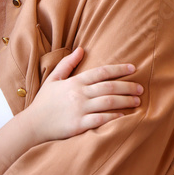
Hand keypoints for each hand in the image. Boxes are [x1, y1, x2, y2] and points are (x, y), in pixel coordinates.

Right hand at [25, 47, 142, 141]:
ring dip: (125, 101)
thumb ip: (67, 64)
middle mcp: (79, 94)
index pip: (101, 72)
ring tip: (137, 101)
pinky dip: (115, 117)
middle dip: (128, 86)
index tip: (133, 68)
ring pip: (109, 102)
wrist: (32, 124)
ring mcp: (79, 109)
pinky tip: (124, 116)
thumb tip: (80, 50)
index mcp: (74, 82)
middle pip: (109, 87)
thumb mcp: (53, 79)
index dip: (119, 69)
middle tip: (141, 88)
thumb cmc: (43, 102)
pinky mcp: (79, 125)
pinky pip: (101, 120)